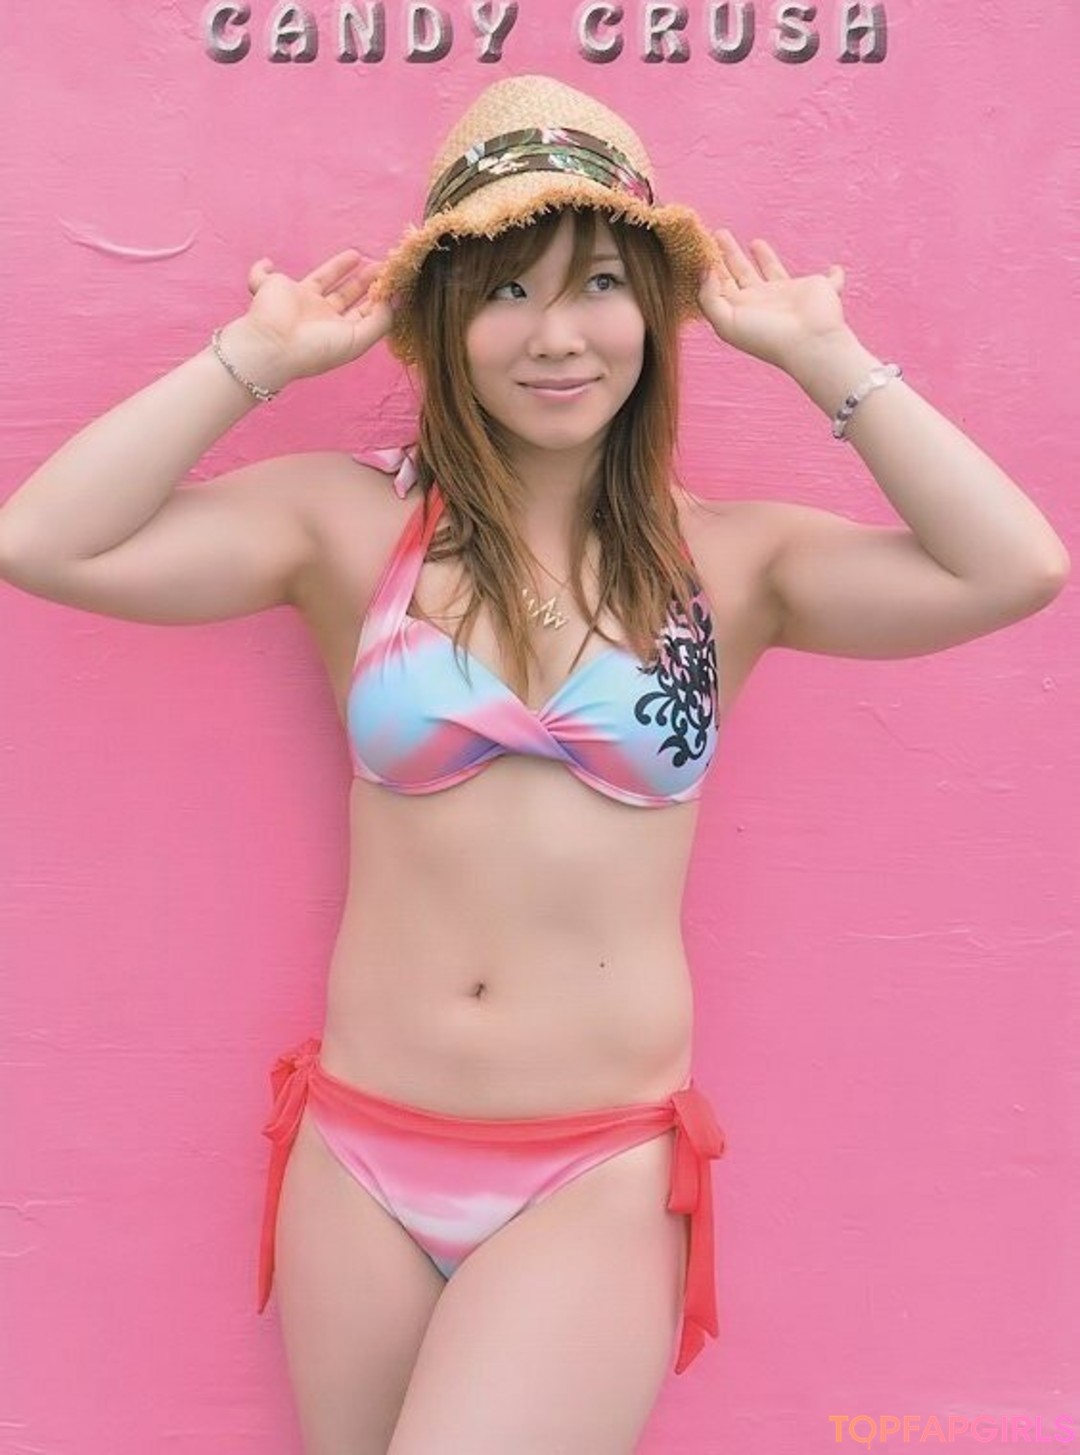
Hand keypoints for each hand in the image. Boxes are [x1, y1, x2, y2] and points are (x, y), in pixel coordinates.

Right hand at [240, 248, 396, 381]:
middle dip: (363, 281)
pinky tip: (268, 263)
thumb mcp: (357, 339)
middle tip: (380, 266)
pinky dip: (261, 270)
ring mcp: (297, 301)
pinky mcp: (274, 286)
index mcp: (336, 331)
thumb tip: (391, 300)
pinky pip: (262, 275)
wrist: (274, 344)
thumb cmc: (316, 347)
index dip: (376, 299)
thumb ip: (380, 321)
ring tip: (357, 254)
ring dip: (337, 267)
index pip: (360, 314)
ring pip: (321, 279)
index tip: (391, 283)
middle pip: (345, 295)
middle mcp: (318, 317)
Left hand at [697, 229, 848, 372]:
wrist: (808, 342)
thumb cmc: (767, 336)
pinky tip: (835, 270)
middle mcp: (763, 300)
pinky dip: (836, 275)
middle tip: (719, 233)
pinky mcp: (817, 287)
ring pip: (772, 269)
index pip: (722, 282)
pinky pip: (831, 279)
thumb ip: (710, 296)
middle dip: (729, 254)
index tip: (701, 245)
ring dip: (764, 256)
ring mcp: (789, 294)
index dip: (711, 265)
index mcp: (742, 308)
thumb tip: (707, 270)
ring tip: (754, 241)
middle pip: (741, 272)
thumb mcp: (726, 321)